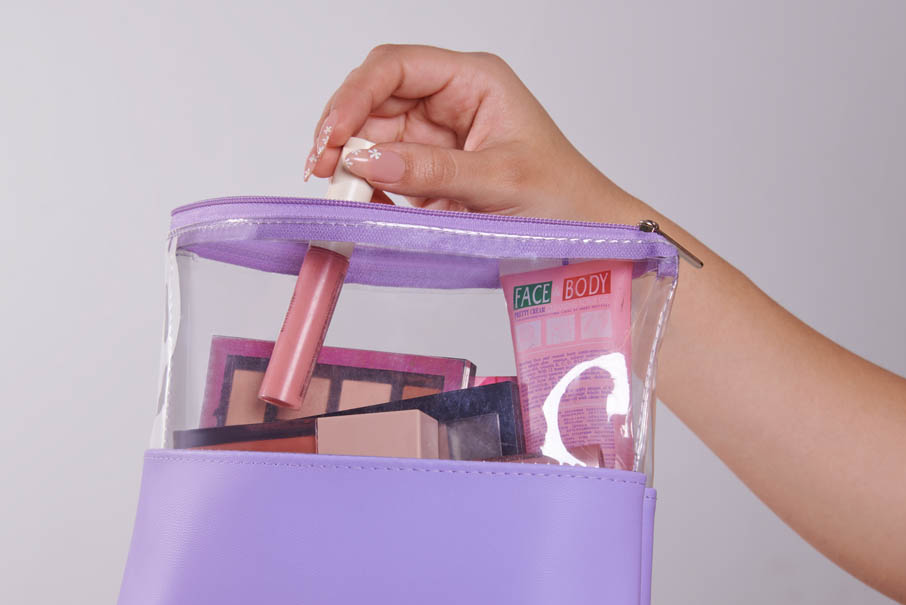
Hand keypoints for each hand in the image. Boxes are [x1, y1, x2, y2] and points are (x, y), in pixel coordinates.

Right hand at [303, 44, 633, 222]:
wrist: (585, 238)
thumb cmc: (562, 198)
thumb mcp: (497, 181)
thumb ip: (430, 171)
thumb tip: (366, 159)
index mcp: (473, 81)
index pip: (397, 67)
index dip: (356, 94)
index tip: (334, 134)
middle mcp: (450, 101)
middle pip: (374, 99)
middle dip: (343, 130)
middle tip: (320, 168)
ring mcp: (437, 138)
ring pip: (372, 137)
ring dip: (349, 162)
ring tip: (338, 190)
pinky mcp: (429, 174)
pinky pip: (383, 171)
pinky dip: (365, 186)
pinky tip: (360, 202)